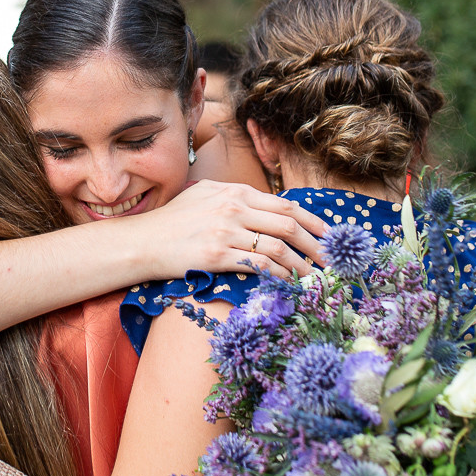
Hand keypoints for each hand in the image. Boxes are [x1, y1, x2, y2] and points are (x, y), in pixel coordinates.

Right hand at [136, 179, 326, 278]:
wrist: (142, 241)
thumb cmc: (172, 221)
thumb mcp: (204, 196)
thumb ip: (234, 198)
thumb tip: (265, 208)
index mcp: (234, 192)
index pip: (285, 205)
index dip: (313, 221)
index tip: (330, 236)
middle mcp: (233, 208)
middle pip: (288, 224)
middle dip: (317, 244)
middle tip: (333, 260)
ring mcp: (226, 231)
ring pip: (278, 247)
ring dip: (302, 264)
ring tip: (316, 277)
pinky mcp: (217, 255)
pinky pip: (259, 265)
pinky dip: (279, 275)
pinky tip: (289, 283)